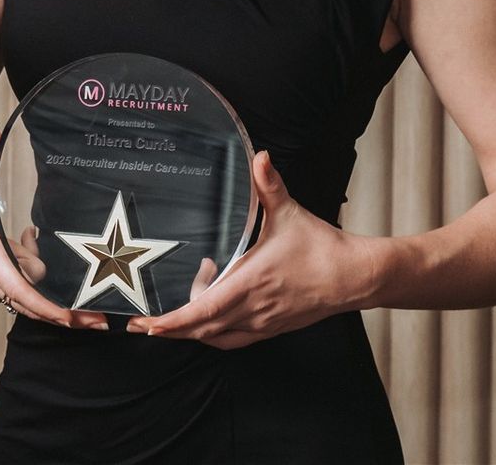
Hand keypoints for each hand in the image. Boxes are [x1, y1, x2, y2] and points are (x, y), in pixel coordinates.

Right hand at [0, 120, 108, 329]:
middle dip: (57, 296)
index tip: (74, 320)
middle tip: (63, 273)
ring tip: (25, 234)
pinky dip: (22, 274)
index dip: (51, 309)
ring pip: (24, 291)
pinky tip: (18, 245)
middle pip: (32, 298)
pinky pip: (14, 292)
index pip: (24, 293)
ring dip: (32, 269)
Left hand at [124, 150, 378, 348]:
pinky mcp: (271, 328)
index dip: (173, 321)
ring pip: (216, 338)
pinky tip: (207, 320)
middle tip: (142, 323)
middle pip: (201, 330)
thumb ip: (269, 185)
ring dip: (192, 331)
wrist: (352, 277)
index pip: (203, 311)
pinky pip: (234, 340)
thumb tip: (260, 155)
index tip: (148, 324)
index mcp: (249, 283)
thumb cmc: (320, 247)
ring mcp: (262, 323)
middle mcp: (252, 309)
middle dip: (169, 328)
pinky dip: (214, 335)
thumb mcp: (290, 212)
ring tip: (172, 315)